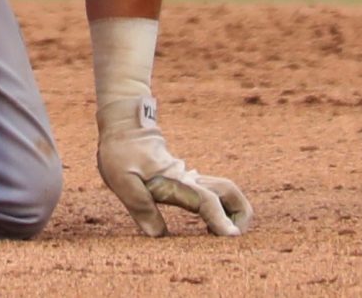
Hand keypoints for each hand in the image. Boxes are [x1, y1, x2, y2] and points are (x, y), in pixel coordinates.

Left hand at [96, 103, 252, 237]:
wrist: (125, 124)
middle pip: (230, 192)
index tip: (231, 235)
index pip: (206, 201)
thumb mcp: (122, 180)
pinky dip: (221, 208)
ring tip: (214, 233)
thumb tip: (159, 235)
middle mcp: (189, 179)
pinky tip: (206, 223)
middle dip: (240, 215)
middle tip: (228, 237)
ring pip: (227, 191)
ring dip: (233, 211)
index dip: (220, 219)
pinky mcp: (188, 178)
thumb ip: (141, 207)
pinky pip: (215, 193)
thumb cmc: (120, 152)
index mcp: (176, 181)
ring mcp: (191, 177)